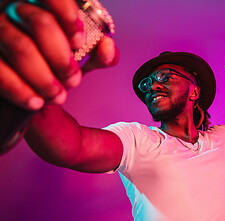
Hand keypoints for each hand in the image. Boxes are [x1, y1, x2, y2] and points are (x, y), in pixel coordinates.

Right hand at [0, 0, 117, 110]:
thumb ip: (98, 53)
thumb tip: (108, 47)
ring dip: (44, 78)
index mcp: (42, 6)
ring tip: (57, 96)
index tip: (79, 41)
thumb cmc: (54, 63)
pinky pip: (0, 71)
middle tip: (73, 80)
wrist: (30, 85)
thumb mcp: (79, 57)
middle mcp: (16, 11)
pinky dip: (20, 90)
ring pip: (21, 47)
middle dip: (62, 58)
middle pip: (41, 23)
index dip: (68, 16)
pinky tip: (36, 102)